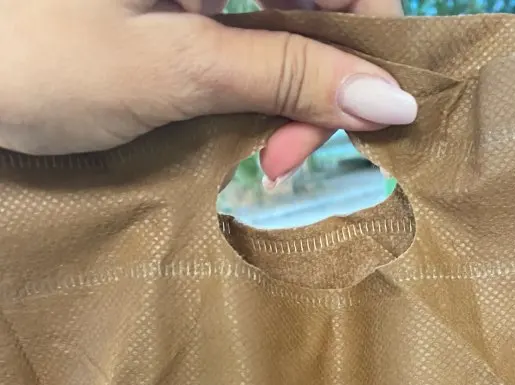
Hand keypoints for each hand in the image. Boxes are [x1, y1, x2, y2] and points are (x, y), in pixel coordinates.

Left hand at [0, 0, 415, 179]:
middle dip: (322, 78)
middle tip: (281, 156)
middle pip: (320, 1)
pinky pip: (247, 26)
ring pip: (287, 17)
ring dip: (290, 87)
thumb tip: (391, 101)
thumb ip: (285, 75)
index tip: (344, 124)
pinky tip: (239, 118)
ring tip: (260, 150)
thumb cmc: (39, 59)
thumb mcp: (174, 69)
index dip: (367, 46)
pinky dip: (254, 77)